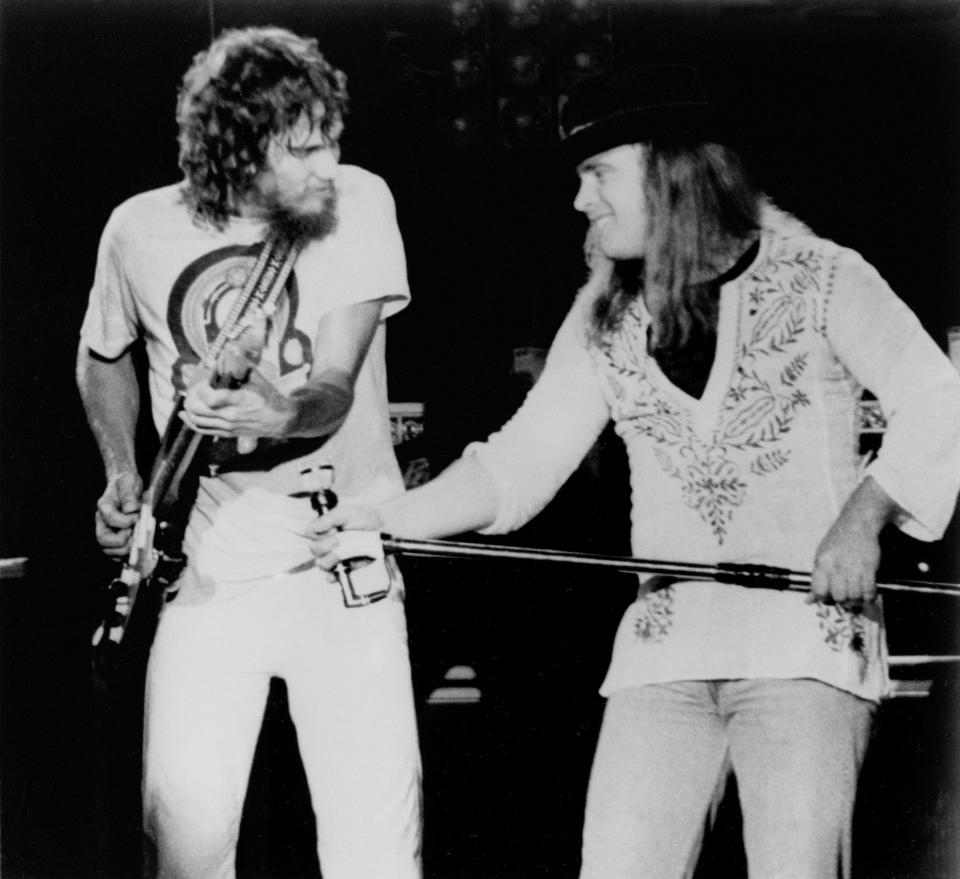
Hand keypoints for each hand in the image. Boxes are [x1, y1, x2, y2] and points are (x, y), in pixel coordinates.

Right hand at [95, 471, 142, 557]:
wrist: (125, 485)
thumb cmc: (126, 483)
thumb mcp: (128, 482)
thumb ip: (129, 495)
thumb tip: (131, 510)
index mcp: (104, 506)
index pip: (110, 518)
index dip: (126, 521)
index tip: (137, 517)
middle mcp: (102, 520)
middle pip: (103, 539)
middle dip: (122, 540)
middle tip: (136, 534)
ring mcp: (106, 530)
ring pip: (107, 549)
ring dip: (124, 549)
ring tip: (137, 541)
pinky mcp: (113, 538)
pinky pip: (114, 554)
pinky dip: (124, 555)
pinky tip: (135, 549)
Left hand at [180, 369, 290, 438]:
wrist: (280, 419)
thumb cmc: (269, 396)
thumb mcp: (257, 376)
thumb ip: (241, 362)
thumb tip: (227, 347)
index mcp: (238, 402)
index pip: (209, 397)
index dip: (202, 383)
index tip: (207, 372)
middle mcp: (230, 417)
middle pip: (197, 408)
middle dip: (192, 392)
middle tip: (197, 381)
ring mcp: (227, 427)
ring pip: (196, 419)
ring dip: (189, 405)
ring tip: (193, 393)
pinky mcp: (226, 432)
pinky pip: (202, 429)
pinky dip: (190, 421)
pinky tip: (184, 413)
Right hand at [307, 504, 384, 573]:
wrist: (381, 530)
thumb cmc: (364, 519)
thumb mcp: (347, 513)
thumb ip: (329, 519)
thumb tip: (313, 528)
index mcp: (324, 529)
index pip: (309, 532)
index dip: (318, 533)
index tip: (332, 529)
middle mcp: (326, 543)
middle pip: (315, 549)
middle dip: (326, 545)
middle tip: (339, 539)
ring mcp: (333, 557)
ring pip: (322, 563)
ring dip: (331, 558)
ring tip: (344, 552)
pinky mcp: (342, 568)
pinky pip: (331, 577)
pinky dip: (333, 576)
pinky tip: (340, 569)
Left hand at [807, 477, 897, 612]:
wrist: (857, 523)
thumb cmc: (838, 541)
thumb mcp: (822, 557)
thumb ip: (817, 580)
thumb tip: (808, 601)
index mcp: (822, 563)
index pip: (819, 591)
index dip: (824, 600)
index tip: (829, 599)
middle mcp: (837, 565)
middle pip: (839, 597)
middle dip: (843, 602)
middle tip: (846, 600)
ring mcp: (854, 566)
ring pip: (855, 596)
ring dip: (857, 601)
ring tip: (857, 598)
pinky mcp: (869, 567)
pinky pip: (869, 591)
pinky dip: (869, 597)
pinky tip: (867, 594)